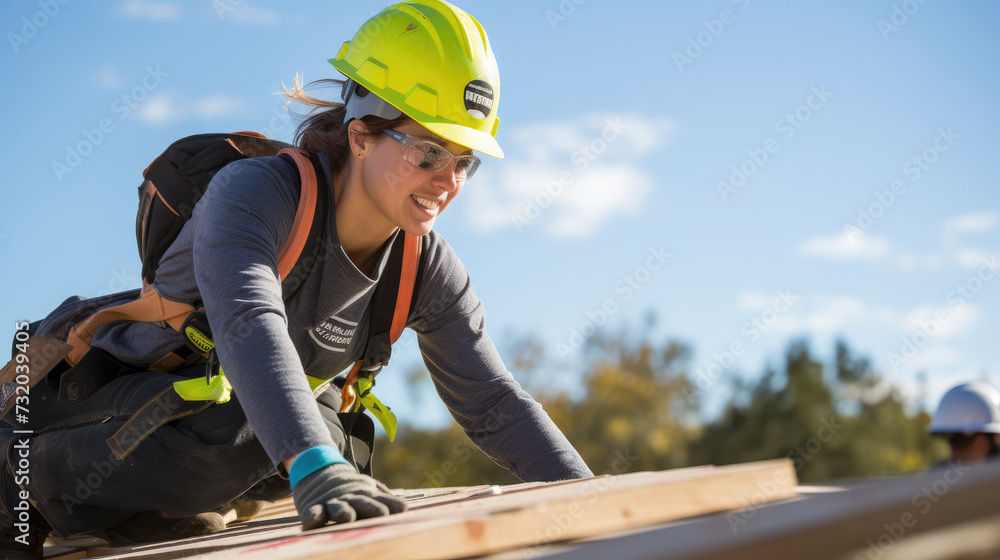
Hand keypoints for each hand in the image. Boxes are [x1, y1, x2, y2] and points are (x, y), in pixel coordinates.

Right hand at [292, 463, 406, 529]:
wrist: (320, 473)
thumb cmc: (351, 491)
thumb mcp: (368, 492)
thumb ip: (385, 500)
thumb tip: (405, 508)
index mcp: (364, 495)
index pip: (379, 499)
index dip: (390, 504)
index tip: (402, 509)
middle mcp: (348, 498)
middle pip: (361, 502)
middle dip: (371, 507)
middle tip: (382, 513)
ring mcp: (330, 503)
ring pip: (337, 508)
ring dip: (343, 511)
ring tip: (348, 516)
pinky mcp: (313, 508)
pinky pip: (312, 513)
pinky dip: (313, 516)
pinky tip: (313, 520)